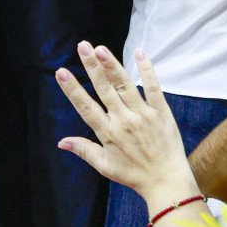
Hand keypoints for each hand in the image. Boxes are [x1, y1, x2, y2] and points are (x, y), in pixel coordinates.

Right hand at [55, 43, 197, 204]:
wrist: (165, 180)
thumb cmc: (133, 174)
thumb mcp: (104, 165)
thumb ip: (83, 150)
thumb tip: (61, 142)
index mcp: (107, 133)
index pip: (85, 107)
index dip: (72, 89)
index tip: (61, 72)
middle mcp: (124, 121)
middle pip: (104, 89)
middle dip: (92, 67)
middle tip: (82, 46)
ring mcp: (143, 115)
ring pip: (125, 85)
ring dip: (112, 65)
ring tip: (101, 48)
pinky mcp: (161, 112)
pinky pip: (153, 88)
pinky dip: (147, 70)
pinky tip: (140, 53)